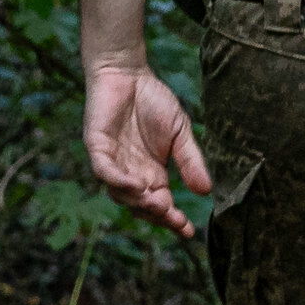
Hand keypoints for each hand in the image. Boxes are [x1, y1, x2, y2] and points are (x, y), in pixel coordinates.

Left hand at [83, 63, 210, 237]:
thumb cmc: (153, 100)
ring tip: (159, 206)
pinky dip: (119, 182)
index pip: (161, 204)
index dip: (172, 220)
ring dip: (139, 203)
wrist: (128, 71)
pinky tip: (136, 187)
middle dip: (157, 216)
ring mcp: (112, 163)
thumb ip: (190, 160)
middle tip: (174, 220)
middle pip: (141, 206)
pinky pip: (105, 172)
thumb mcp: (180, 133)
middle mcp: (130, 174)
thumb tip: (207, 191)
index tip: (189, 232)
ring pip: (121, 195)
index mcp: (151, 173)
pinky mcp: (97, 148)